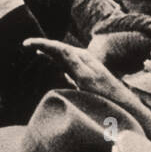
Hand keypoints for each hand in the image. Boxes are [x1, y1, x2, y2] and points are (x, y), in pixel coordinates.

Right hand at [23, 38, 142, 115]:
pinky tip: (53, 61)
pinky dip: (56, 59)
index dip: (42, 44)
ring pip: (63, 55)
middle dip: (43, 45)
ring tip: (35, 49)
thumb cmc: (106, 96)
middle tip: (26, 44)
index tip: (26, 43)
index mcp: (81, 59)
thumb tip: (61, 48)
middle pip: (59, 48)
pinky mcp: (86, 75)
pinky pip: (67, 62)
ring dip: (49, 51)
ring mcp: (85, 66)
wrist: (125, 108)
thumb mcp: (89, 80)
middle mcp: (83, 59)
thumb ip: (75, 64)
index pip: (57, 47)